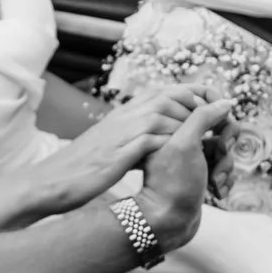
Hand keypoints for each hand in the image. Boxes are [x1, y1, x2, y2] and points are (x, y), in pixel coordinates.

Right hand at [19, 87, 208, 221]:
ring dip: (192, 124)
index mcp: (124, 111)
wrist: (53, 181)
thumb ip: (131, 136)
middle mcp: (125, 115)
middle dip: (199, 106)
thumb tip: (153, 139)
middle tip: (218, 122)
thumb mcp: (109, 145)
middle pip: (172, 96)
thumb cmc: (81, 167)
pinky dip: (176, 142)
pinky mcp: (123, 150)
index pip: (166, 91)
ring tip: (210, 138)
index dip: (193, 96)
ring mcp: (124, 131)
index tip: (211, 108)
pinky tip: (189, 154)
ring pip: (168, 113)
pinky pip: (158, 138)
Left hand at [133, 95, 231, 250]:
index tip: (220, 134)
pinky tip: (217, 190)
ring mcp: (192, 157)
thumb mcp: (185, 144)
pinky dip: (225, 179)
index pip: (207, 107)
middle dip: (225, 147)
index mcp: (174, 126)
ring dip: (226, 167)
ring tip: (215, 182)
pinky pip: (223, 168)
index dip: (220, 118)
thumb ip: (202, 117)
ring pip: (224, 152)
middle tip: (218, 156)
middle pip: (220, 130)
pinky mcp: (200, 174)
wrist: (167, 222)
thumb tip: (224, 101)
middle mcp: (182, 139)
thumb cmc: (173, 183)